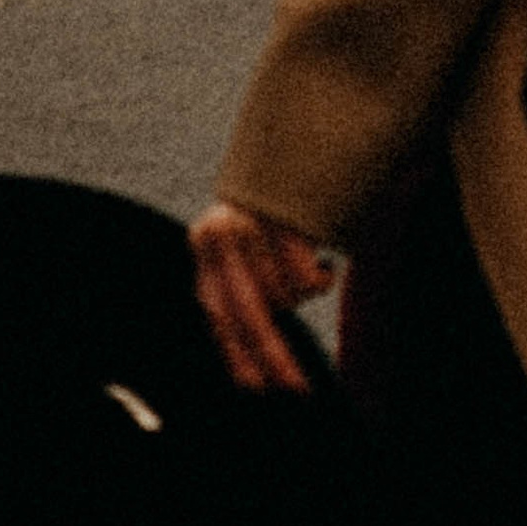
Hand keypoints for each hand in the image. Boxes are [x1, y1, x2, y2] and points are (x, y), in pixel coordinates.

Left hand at [190, 200, 333, 396]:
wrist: (300, 136)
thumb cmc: (275, 202)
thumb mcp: (245, 244)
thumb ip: (239, 286)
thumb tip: (248, 365)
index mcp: (205, 243)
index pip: (216, 312)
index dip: (236, 355)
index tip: (256, 390)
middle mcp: (220, 233)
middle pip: (250, 315)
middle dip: (274, 357)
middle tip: (298, 389)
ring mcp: (253, 223)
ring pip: (284, 298)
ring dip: (302, 293)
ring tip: (309, 266)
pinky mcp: (285, 219)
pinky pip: (308, 280)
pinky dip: (320, 278)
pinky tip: (321, 255)